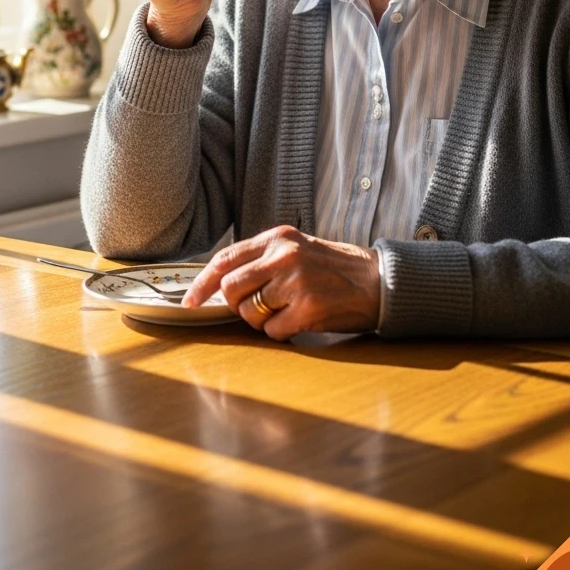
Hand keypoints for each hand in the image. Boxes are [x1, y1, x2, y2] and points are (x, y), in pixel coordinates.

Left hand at [181, 226, 380, 339]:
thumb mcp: (298, 249)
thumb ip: (263, 260)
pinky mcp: (307, 308)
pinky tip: (300, 321)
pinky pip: (272, 331)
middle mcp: (284, 255)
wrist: (379, 282)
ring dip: (262, 320)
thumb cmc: (335, 269)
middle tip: (258, 307)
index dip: (202, 283)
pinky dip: (281, 332)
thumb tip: (221, 284)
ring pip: (250, 312)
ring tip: (287, 311)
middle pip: (231, 288)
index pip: (225, 259)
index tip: (189, 301)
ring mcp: (295, 281)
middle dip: (237, 305)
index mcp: (278, 237)